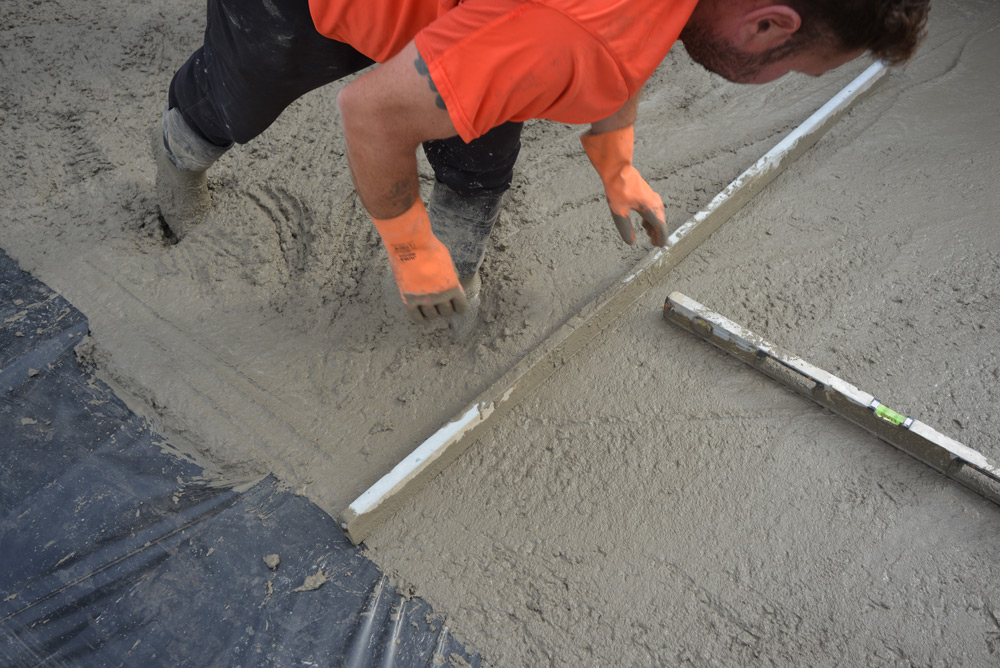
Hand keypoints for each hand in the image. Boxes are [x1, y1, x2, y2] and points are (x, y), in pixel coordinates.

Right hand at [372, 200, 466, 321]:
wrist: (410, 244)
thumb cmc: (430, 248)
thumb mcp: (448, 262)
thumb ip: (451, 277)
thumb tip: (454, 287)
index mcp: (453, 286)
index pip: (461, 306)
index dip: (458, 308)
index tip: (456, 308)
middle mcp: (440, 296)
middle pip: (446, 312)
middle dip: (445, 309)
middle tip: (441, 306)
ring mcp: (425, 299)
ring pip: (432, 315)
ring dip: (432, 313)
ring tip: (430, 309)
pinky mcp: (409, 299)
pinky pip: (416, 317)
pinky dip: (421, 320)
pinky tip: (422, 319)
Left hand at [581, 125, 667, 246]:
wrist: (618, 168)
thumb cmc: (618, 188)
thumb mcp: (619, 212)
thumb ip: (625, 229)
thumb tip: (631, 242)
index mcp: (649, 208)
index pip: (660, 227)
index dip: (661, 238)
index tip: (660, 246)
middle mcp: (654, 203)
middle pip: (660, 221)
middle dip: (658, 233)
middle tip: (655, 243)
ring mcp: (652, 197)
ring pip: (657, 215)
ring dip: (654, 226)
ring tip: (649, 235)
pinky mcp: (647, 193)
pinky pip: (653, 208)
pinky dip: (651, 218)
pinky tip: (644, 222)